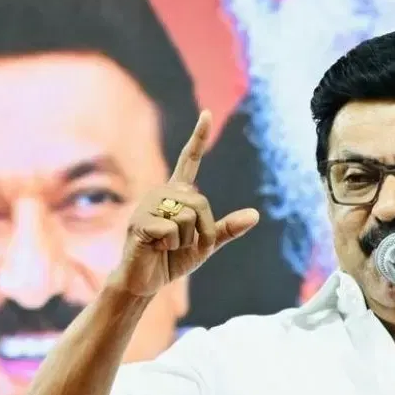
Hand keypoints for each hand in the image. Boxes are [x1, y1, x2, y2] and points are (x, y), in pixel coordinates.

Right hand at [112, 111, 259, 297]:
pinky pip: (173, 231)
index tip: (206, 114)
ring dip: (186, 241)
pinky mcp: (139, 222)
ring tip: (166, 246)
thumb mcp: (205, 244)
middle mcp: (162, 193)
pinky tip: (156, 248)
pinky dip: (172, 246)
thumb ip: (227, 229)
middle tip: (184, 244)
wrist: (146, 280)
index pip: (190, 161)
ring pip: (188, 218)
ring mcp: (148, 205)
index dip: (198, 138)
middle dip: (202, 230)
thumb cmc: (173, 260)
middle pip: (201, 202)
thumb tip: (255, 215)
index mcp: (177, 194)